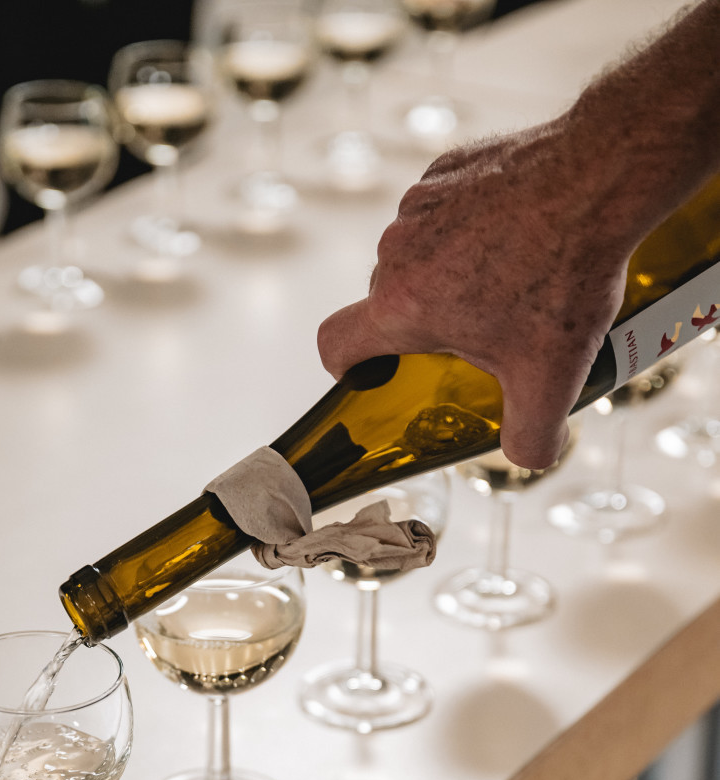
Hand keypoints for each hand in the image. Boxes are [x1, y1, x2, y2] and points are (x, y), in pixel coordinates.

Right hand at [317, 123, 629, 469]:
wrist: (601, 178)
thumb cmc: (566, 274)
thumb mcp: (551, 380)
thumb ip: (531, 438)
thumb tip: (527, 454)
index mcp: (403, 306)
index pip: (335, 343)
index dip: (346, 367)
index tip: (376, 373)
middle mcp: (397, 252)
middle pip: (388, 302)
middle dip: (425, 322)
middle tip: (482, 330)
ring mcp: (420, 203)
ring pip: (416, 255)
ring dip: (447, 272)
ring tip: (509, 276)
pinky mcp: (447, 168)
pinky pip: (441, 211)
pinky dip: (468, 227)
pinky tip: (515, 234)